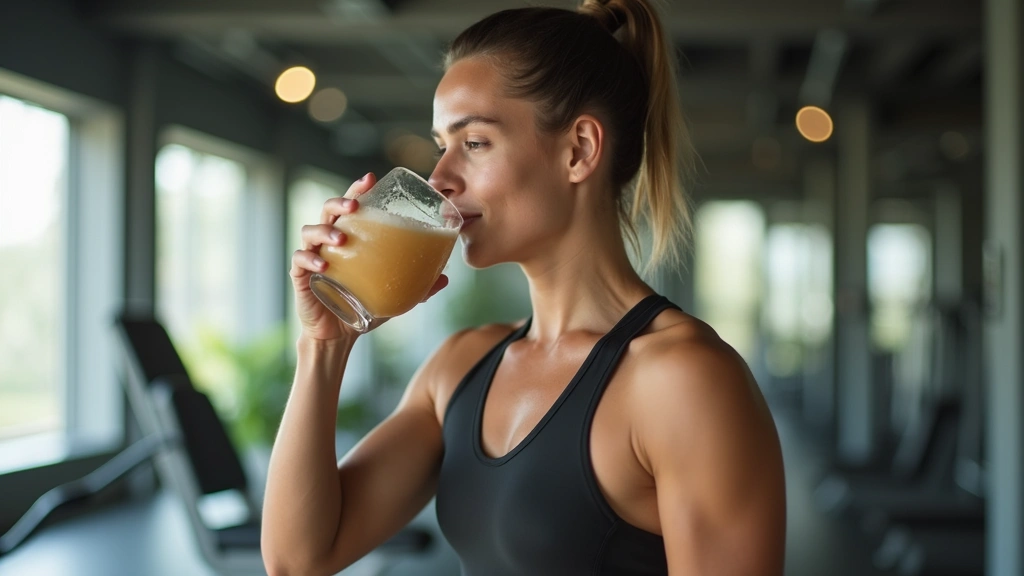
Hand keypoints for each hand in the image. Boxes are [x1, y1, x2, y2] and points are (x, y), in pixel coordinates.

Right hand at [289, 172, 450, 340]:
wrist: (339, 335)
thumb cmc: (362, 307)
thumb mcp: (392, 293)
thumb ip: (417, 285)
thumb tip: (446, 279)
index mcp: (349, 238)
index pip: (351, 206)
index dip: (358, 189)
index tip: (371, 178)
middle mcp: (328, 242)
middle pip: (328, 210)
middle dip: (340, 202)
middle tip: (355, 205)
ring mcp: (312, 256)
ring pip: (310, 231)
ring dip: (325, 231)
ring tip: (341, 240)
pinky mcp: (300, 276)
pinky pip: (299, 260)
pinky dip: (310, 259)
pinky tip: (322, 265)